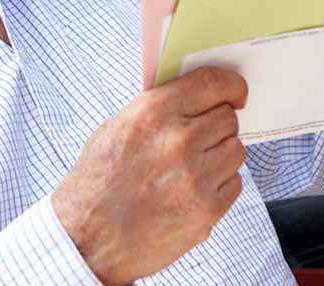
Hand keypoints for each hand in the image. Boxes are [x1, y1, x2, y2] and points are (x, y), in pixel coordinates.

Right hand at [52, 67, 248, 284]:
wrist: (86, 239)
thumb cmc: (97, 183)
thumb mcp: (117, 128)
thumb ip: (158, 110)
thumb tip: (195, 99)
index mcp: (154, 114)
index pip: (213, 83)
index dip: (231, 85)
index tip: (236, 92)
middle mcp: (178, 142)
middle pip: (228, 119)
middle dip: (218, 125)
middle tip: (203, 137)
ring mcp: (196, 178)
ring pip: (235, 150)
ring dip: (221, 155)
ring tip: (193, 167)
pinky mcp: (206, 211)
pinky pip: (235, 183)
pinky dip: (221, 184)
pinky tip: (193, 190)